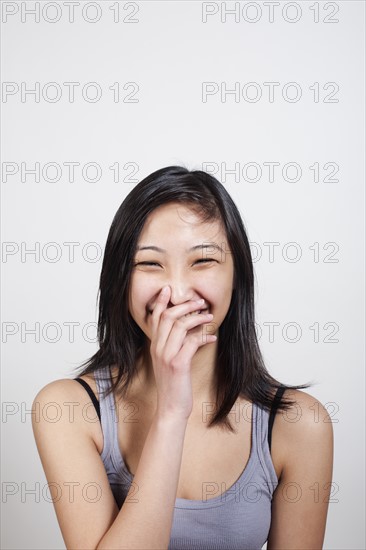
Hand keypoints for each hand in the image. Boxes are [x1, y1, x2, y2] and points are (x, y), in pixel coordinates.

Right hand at [149, 286, 215, 420]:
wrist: (171, 408)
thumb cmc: (174, 385)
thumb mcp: (169, 362)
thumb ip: (174, 346)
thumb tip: (188, 329)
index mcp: (155, 346)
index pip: (154, 318)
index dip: (160, 302)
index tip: (168, 290)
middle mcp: (158, 349)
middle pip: (168, 317)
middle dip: (185, 306)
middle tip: (199, 302)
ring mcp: (167, 356)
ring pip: (179, 326)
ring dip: (197, 318)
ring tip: (209, 316)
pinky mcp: (178, 364)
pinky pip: (191, 342)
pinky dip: (203, 337)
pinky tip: (212, 338)